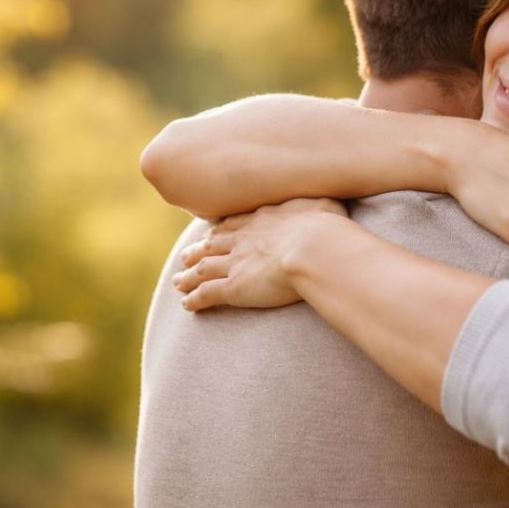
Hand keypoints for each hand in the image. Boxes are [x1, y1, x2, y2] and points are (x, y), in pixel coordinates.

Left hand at [173, 198, 347, 310]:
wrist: (313, 246)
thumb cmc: (326, 225)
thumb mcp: (327, 205)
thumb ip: (324, 205)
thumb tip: (330, 202)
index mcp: (262, 219)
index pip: (235, 224)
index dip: (222, 231)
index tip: (214, 234)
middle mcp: (243, 239)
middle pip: (212, 244)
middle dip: (198, 251)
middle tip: (187, 256)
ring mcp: (235, 262)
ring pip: (203, 269)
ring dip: (188, 276)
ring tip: (178, 282)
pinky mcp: (233, 287)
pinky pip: (207, 293)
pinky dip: (194, 299)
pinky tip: (187, 305)